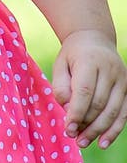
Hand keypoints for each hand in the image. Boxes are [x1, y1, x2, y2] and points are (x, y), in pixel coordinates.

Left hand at [53, 29, 126, 148]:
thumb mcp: (60, 64)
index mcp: (90, 60)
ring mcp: (122, 79)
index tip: (68, 128)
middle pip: (99, 103)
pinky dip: (114, 130)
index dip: (77, 112)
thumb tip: (69, 111)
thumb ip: (61, 87)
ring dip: (98, 130)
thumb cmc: (73, 55)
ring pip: (112, 111)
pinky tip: (103, 142)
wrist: (94, 39)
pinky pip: (123, 113)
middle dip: (86, 123)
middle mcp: (110, 69)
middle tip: (73, 136)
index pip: (85, 91)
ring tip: (83, 141)